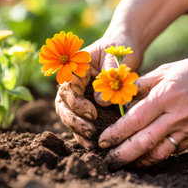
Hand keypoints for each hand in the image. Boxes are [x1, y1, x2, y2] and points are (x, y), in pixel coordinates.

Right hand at [55, 33, 142, 147]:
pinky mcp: (86, 102)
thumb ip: (110, 73)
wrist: (125, 45)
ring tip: (91, 141)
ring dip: (76, 129)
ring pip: (68, 114)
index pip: (67, 88)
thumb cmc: (120, 46)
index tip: (93, 113)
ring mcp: (78, 93)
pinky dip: (83, 130)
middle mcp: (72, 81)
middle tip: (90, 131)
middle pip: (62, 104)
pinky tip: (93, 142)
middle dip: (73, 120)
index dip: (76, 104)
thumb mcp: (117, 55)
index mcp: (74, 67)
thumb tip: (100, 102)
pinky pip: (80, 118)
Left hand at [98, 51, 187, 168]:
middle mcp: (176, 115)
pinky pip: (173, 151)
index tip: (102, 141)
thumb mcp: (167, 70)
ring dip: (139, 161)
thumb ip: (144, 84)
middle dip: (122, 154)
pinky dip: (157, 157)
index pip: (134, 120)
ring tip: (124, 164)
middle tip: (108, 162)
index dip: (116, 133)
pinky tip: (145, 158)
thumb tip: (125, 98)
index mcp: (165, 96)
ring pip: (158, 152)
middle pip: (143, 142)